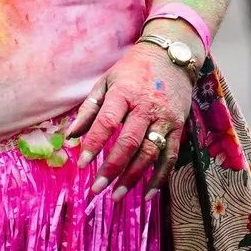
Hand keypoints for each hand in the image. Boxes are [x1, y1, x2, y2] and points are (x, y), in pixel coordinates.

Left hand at [70, 40, 193, 195]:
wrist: (172, 56)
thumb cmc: (133, 70)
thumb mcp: (107, 81)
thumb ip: (89, 109)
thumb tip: (71, 137)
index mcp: (125, 92)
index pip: (108, 121)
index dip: (94, 143)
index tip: (82, 163)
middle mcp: (147, 106)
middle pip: (130, 142)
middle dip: (112, 168)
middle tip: (97, 188)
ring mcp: (166, 118)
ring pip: (150, 153)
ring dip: (133, 177)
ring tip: (116, 195)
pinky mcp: (179, 126)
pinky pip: (171, 156)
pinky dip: (160, 177)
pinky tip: (148, 193)